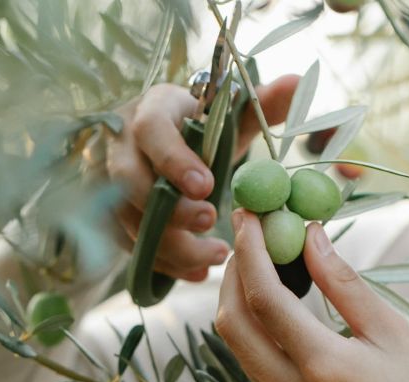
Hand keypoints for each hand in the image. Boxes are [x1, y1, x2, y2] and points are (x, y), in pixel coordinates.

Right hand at [104, 77, 297, 281]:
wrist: (170, 143)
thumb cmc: (202, 127)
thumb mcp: (231, 114)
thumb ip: (264, 102)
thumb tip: (298, 82)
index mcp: (152, 110)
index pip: (150, 131)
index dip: (174, 160)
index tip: (207, 186)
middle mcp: (122, 145)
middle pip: (128, 181)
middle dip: (169, 209)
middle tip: (210, 221)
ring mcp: (110, 183)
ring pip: (127, 220)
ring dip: (171, 245)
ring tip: (216, 255)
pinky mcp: (114, 216)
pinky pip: (130, 246)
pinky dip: (165, 263)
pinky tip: (198, 273)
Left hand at [216, 209, 408, 381]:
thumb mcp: (394, 334)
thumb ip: (344, 283)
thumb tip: (310, 236)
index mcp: (323, 367)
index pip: (265, 299)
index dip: (250, 251)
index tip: (248, 214)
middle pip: (233, 323)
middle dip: (233, 272)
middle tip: (248, 232)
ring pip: (237, 344)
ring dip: (238, 296)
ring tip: (258, 256)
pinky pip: (252, 360)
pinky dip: (252, 323)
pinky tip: (272, 296)